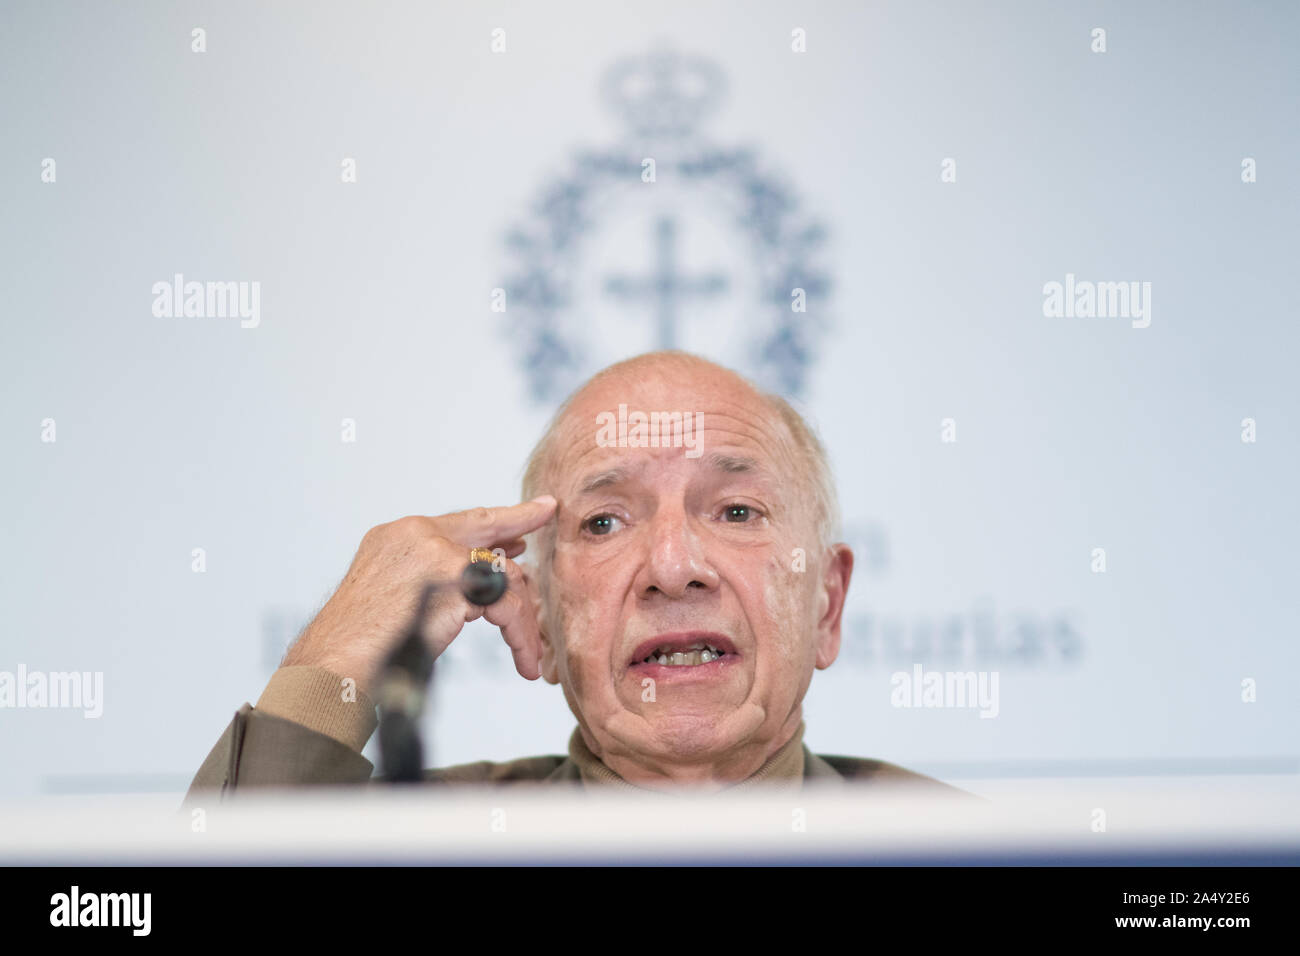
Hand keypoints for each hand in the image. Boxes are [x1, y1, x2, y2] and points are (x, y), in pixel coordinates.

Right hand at [282, 496, 556, 694]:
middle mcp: (415, 535)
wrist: (331, 664)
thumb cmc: (357, 648)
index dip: (495, 520)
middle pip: (483, 528)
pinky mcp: (453, 578)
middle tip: (547, 511)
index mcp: (395, 537)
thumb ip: (429, 582)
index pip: (457, 522)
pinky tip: (523, 658)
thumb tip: (475, 587)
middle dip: (520, 520)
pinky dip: (519, 634)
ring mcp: (435, 552)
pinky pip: (505, 603)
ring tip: (532, 655)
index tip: (524, 515)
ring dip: (522, 621)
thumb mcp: (394, 600)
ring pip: (501, 577)